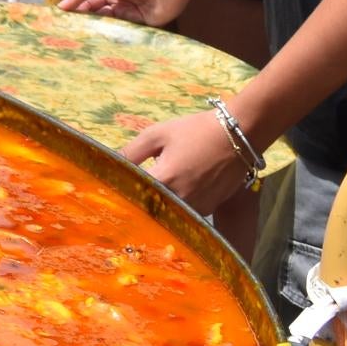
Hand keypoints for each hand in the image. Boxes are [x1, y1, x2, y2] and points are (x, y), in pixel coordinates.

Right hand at [58, 0, 201, 26]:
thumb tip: (62, 5)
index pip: (89, 2)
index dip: (76, 10)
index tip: (60, 22)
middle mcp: (119, 2)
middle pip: (98, 15)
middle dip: (85, 23)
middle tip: (68, 35)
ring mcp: (132, 14)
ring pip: (111, 25)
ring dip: (98, 30)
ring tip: (80, 40)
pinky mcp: (145, 25)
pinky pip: (127, 32)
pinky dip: (115, 36)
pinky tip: (102, 42)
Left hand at [121, 108, 253, 214]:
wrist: (239, 135)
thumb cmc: (195, 130)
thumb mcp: (158, 134)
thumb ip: (131, 152)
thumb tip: (108, 163)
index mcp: (164, 179)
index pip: (133, 196)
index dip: (119, 197)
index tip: (108, 196)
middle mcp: (181, 199)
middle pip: (150, 209)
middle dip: (138, 205)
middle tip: (125, 200)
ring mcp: (198, 207)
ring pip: (169, 215)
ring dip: (158, 208)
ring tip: (148, 198)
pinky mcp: (209, 209)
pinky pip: (185, 214)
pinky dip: (176, 207)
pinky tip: (172, 196)